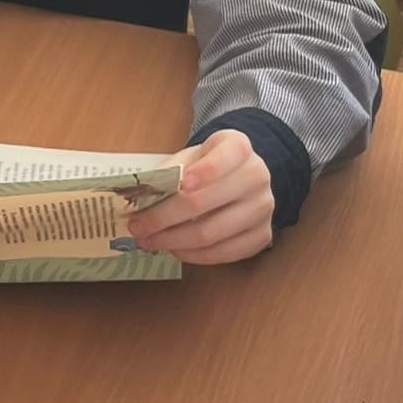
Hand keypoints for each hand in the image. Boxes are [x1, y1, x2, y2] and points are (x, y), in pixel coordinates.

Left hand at [126, 130, 274, 265]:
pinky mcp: (262, 236)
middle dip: (163, 217)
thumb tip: (139, 200)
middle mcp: (257, 176)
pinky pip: (223, 253)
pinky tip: (174, 249)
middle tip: (138, 226)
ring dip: (172, 241)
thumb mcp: (188, 157)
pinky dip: (193, 255)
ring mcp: (264, 208)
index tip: (182, 183)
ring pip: (211, 233)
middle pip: (205, 202)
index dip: (206, 171)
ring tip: (148, 241)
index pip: (227, 156)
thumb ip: (168, 173)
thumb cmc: (206, 167)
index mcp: (239, 148)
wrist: (239, 180)